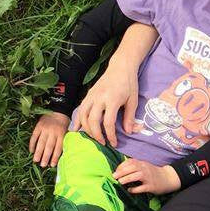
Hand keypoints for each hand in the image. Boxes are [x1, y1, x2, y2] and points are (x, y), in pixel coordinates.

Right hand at [29, 112, 69, 166]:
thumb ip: (65, 142)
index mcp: (62, 134)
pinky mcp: (38, 126)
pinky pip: (34, 136)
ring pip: (41, 142)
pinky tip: (31, 151)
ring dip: (38, 152)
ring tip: (36, 160)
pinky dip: (32, 144)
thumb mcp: (67, 132)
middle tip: (43, 165)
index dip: (55, 157)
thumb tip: (63, 156)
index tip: (52, 165)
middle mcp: (53, 132)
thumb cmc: (64, 124)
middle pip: (49, 146)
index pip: (58, 148)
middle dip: (46, 157)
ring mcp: (45, 129)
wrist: (58, 111)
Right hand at [71, 23, 157, 146]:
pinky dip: (77, 120)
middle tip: (103, 143)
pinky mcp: (88, 94)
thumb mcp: (133, 100)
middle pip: (93, 121)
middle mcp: (99, 98)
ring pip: (83, 116)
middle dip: (97, 135)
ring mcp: (91, 95)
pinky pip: (80, 109)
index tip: (114, 143)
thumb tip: (128, 132)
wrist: (120, 67)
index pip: (108, 122)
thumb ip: (130, 117)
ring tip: (94, 137)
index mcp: (112, 99)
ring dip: (87, 129)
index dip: (110, 136)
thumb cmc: (129, 84)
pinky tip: (76, 129)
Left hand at [113, 158, 180, 194]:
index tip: (116, 171)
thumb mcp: (144, 166)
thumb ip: (134, 166)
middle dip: (121, 172)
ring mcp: (149, 178)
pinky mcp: (151, 186)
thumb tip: (120, 171)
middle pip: (132, 168)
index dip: (121, 166)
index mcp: (142, 163)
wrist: (168, 178)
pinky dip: (135, 189)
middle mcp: (145, 169)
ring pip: (137, 176)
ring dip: (127, 178)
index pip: (130, 162)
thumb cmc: (153, 172)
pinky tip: (130, 190)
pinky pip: (142, 187)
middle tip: (114, 176)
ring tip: (120, 182)